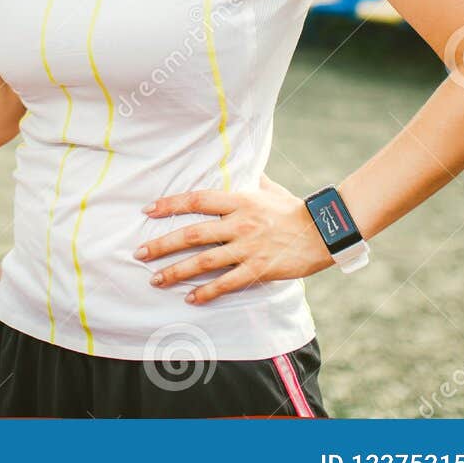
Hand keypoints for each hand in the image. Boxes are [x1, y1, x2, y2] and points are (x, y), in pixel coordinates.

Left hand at [135, 174, 333, 303]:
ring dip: (176, 271)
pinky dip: (207, 292)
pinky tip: (190, 298)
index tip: (147, 211)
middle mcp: (240, 224)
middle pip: (192, 234)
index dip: (170, 204)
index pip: (197, 200)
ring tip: (155, 280)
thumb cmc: (293, 208)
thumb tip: (240, 164)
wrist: (324, 231)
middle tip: (139, 253)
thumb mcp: (269, 188)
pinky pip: (227, 283)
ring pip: (204, 261)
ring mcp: (248, 248)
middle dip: (162, 244)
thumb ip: (250, 179)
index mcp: (239, 201)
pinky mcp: (259, 269)